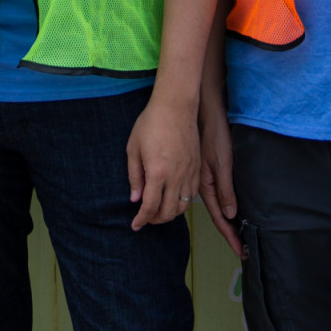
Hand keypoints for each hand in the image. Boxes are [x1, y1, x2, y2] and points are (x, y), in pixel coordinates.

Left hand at [126, 94, 199, 230]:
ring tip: (159, 209)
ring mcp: (189, 172)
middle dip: (155, 220)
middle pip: (168, 212)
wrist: (176, 105)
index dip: (142, 220)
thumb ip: (134, 177)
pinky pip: (192, 194)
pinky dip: (182, 202)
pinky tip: (173, 197)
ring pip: (183, 206)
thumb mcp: (133, 148)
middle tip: (146, 218)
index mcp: (157, 172)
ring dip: (170, 214)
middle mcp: (176, 176)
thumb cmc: (151, 123)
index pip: (150, 207)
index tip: (135, 225)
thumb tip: (135, 199)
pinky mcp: (197, 167)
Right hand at [199, 98, 241, 256]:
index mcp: (206, 186)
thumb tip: (231, 215)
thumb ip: (226, 189)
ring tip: (241, 235)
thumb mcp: (222, 162)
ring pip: (220, 206)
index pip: (220, 219)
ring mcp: (210, 178)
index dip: (230, 236)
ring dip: (230, 222)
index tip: (241, 252)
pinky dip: (228, 207)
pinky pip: (221, 194)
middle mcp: (207, 186)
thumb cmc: (215, 134)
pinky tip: (235, 210)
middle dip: (230, 233)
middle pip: (220, 216)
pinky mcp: (214, 170)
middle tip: (244, 250)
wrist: (207, 111)